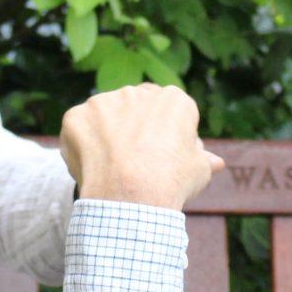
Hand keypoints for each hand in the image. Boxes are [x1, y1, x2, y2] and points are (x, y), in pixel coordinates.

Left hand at [60, 84, 224, 209]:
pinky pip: (79, 131)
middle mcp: (137, 92)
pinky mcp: (76, 116)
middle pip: (134, 110)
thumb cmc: (171, 184)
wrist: (132, 198)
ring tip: (112, 170)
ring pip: (104, 119)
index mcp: (173, 100)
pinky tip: (93, 169)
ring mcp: (104, 102)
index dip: (165, 138)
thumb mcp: (198, 172)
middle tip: (134, 165)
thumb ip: (202, 159)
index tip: (162, 160)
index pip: (168, 113)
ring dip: (107, 137)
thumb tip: (215, 162)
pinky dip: (82, 147)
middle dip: (134, 132)